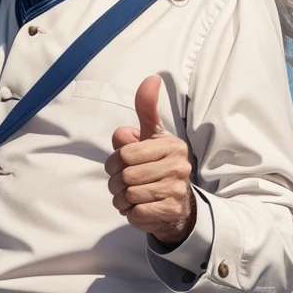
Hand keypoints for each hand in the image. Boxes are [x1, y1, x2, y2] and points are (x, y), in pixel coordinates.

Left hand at [104, 75, 195, 246]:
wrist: (173, 203)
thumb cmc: (155, 164)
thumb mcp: (150, 135)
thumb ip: (146, 110)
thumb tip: (152, 79)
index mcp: (171, 145)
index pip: (125, 154)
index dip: (114, 162)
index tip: (122, 165)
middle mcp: (178, 166)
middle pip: (125, 175)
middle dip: (116, 182)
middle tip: (124, 183)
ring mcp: (176, 190)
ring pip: (128, 195)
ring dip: (121, 198)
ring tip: (131, 196)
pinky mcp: (171, 211)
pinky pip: (135, 212)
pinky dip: (130, 212)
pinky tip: (139, 207)